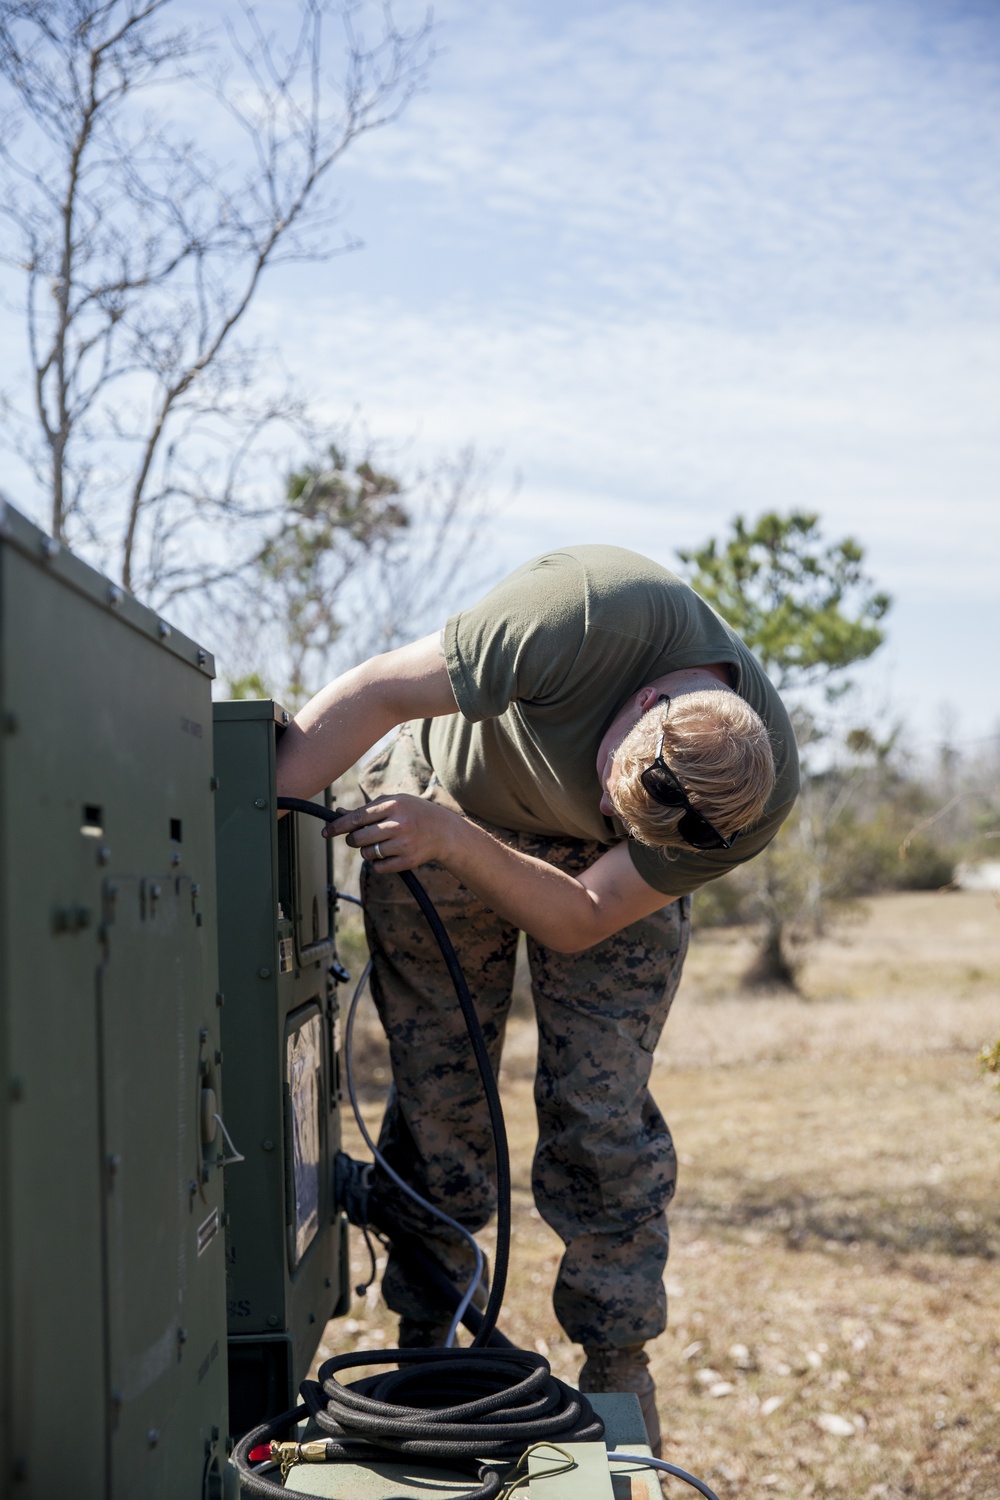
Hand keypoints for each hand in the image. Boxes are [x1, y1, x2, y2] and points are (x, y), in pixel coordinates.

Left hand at [324, 794, 457, 871]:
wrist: (444, 832)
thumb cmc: (414, 813)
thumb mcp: (394, 803)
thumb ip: (367, 809)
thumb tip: (338, 813)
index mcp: (393, 806)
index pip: (356, 818)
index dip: (337, 826)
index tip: (326, 832)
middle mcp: (398, 825)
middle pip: (358, 839)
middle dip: (353, 840)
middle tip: (359, 838)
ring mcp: (403, 844)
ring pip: (367, 854)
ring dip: (366, 851)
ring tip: (380, 844)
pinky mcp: (407, 861)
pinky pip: (378, 867)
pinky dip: (377, 863)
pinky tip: (388, 854)